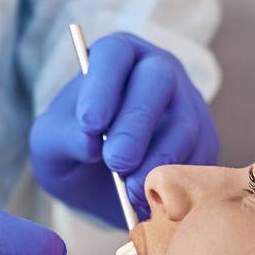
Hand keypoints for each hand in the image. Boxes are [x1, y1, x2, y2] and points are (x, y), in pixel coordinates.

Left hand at [30, 32, 220, 226]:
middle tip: (116, 162)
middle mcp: (156, 71)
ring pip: (185, 122)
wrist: (99, 186)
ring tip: (131, 192)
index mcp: (115, 58)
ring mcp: (186, 103)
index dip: (103, 85)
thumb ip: (63, 138)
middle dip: (136, 124)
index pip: (114, 54)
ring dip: (159, 159)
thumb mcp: (50, 145)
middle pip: (158, 80)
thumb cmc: (72, 151)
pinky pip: (202, 157)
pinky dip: (180, 180)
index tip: (89, 124)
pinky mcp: (204, 140)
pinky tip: (155, 199)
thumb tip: (92, 143)